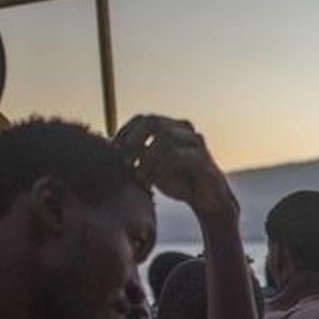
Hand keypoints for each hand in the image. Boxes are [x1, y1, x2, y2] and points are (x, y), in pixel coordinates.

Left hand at [114, 115, 234, 218]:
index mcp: (172, 127)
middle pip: (154, 121)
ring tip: (138, 176)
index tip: (113, 151)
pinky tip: (152, 181)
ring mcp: (196, 142)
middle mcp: (185, 130)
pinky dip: (160, 167)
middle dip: (135, 140)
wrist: (206, 200)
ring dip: (146, 158)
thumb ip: (137, 155)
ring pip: (166, 137)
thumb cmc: (178, 182)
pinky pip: (178, 156)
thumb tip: (111, 149)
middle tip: (124, 160)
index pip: (144, 118)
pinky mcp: (203, 158)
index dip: (126, 131)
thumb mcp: (152, 167)